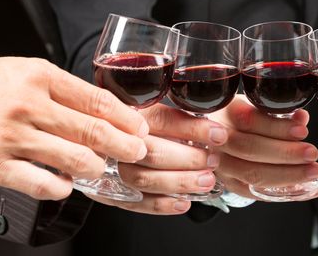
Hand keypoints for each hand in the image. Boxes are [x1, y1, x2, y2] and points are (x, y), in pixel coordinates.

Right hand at [0, 58, 147, 199]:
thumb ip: (67, 89)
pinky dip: (63, 188)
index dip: (127, 119)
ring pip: (74, 159)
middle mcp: (28, 106)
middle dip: (124, 146)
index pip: (98, 101)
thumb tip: (108, 112)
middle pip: (92, 131)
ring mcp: (12, 137)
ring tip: (100, 166)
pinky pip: (42, 185)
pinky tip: (67, 183)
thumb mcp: (29, 71)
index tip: (140, 129)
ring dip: (96, 168)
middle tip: (137, 152)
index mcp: (41, 77)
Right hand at [90, 103, 228, 214]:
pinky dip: (162, 205)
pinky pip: (134, 203)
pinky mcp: (108, 191)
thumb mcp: (156, 111)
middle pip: (154, 152)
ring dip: (180, 182)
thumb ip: (178, 118)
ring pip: (145, 179)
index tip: (219, 135)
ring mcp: (110, 167)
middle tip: (213, 161)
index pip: (164, 121)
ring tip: (206, 181)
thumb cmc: (138, 126)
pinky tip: (184, 202)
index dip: (194, 129)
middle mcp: (117, 139)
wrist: (98, 139)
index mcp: (131, 114)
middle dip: (189, 159)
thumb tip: (214, 129)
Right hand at [209, 95, 317, 200]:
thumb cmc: (240, 117)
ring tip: (311, 171)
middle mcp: (216, 139)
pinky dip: (280, 192)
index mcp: (225, 113)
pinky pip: (254, 192)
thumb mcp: (255, 106)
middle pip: (249, 148)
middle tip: (311, 154)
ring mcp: (219, 164)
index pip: (249, 120)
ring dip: (286, 174)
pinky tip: (302, 188)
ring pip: (251, 173)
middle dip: (285, 153)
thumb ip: (277, 113)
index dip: (277, 127)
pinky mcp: (228, 183)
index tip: (302, 131)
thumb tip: (301, 118)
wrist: (215, 136)